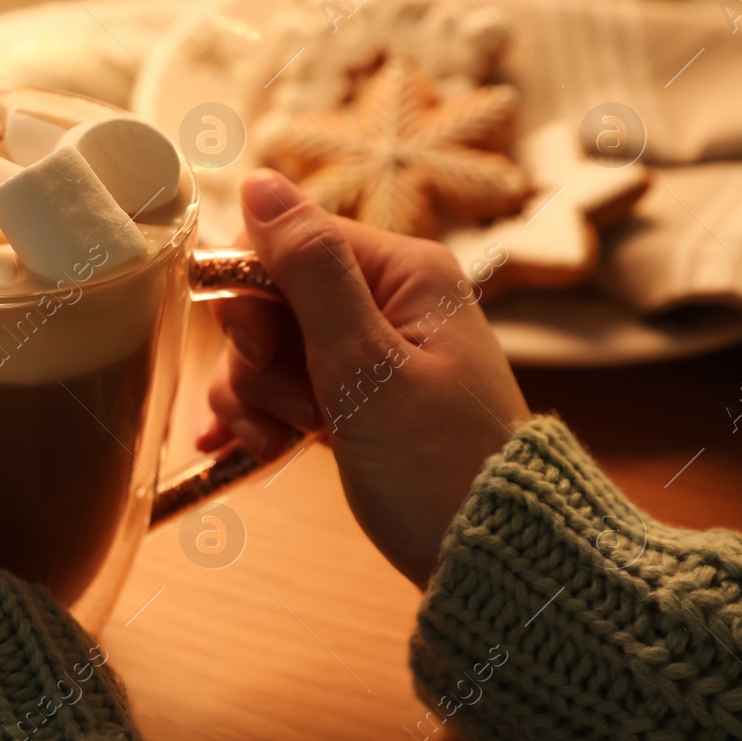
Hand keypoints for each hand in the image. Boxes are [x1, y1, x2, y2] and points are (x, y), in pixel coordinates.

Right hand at [201, 170, 529, 586]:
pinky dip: (264, 416)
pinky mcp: (354, 397)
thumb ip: (309, 269)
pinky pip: (283, 386)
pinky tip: (252, 448)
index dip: (251, 293)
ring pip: (267, 348)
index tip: (261, 352)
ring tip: (288, 440)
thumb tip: (261, 180)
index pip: (287, 240)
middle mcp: (386, 300)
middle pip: (269, 297)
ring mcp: (369, 351)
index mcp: (402, 272)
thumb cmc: (438, 464)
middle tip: (296, 405)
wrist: (490, 560)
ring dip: (259, 396)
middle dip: (257, 358)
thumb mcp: (365, 363)